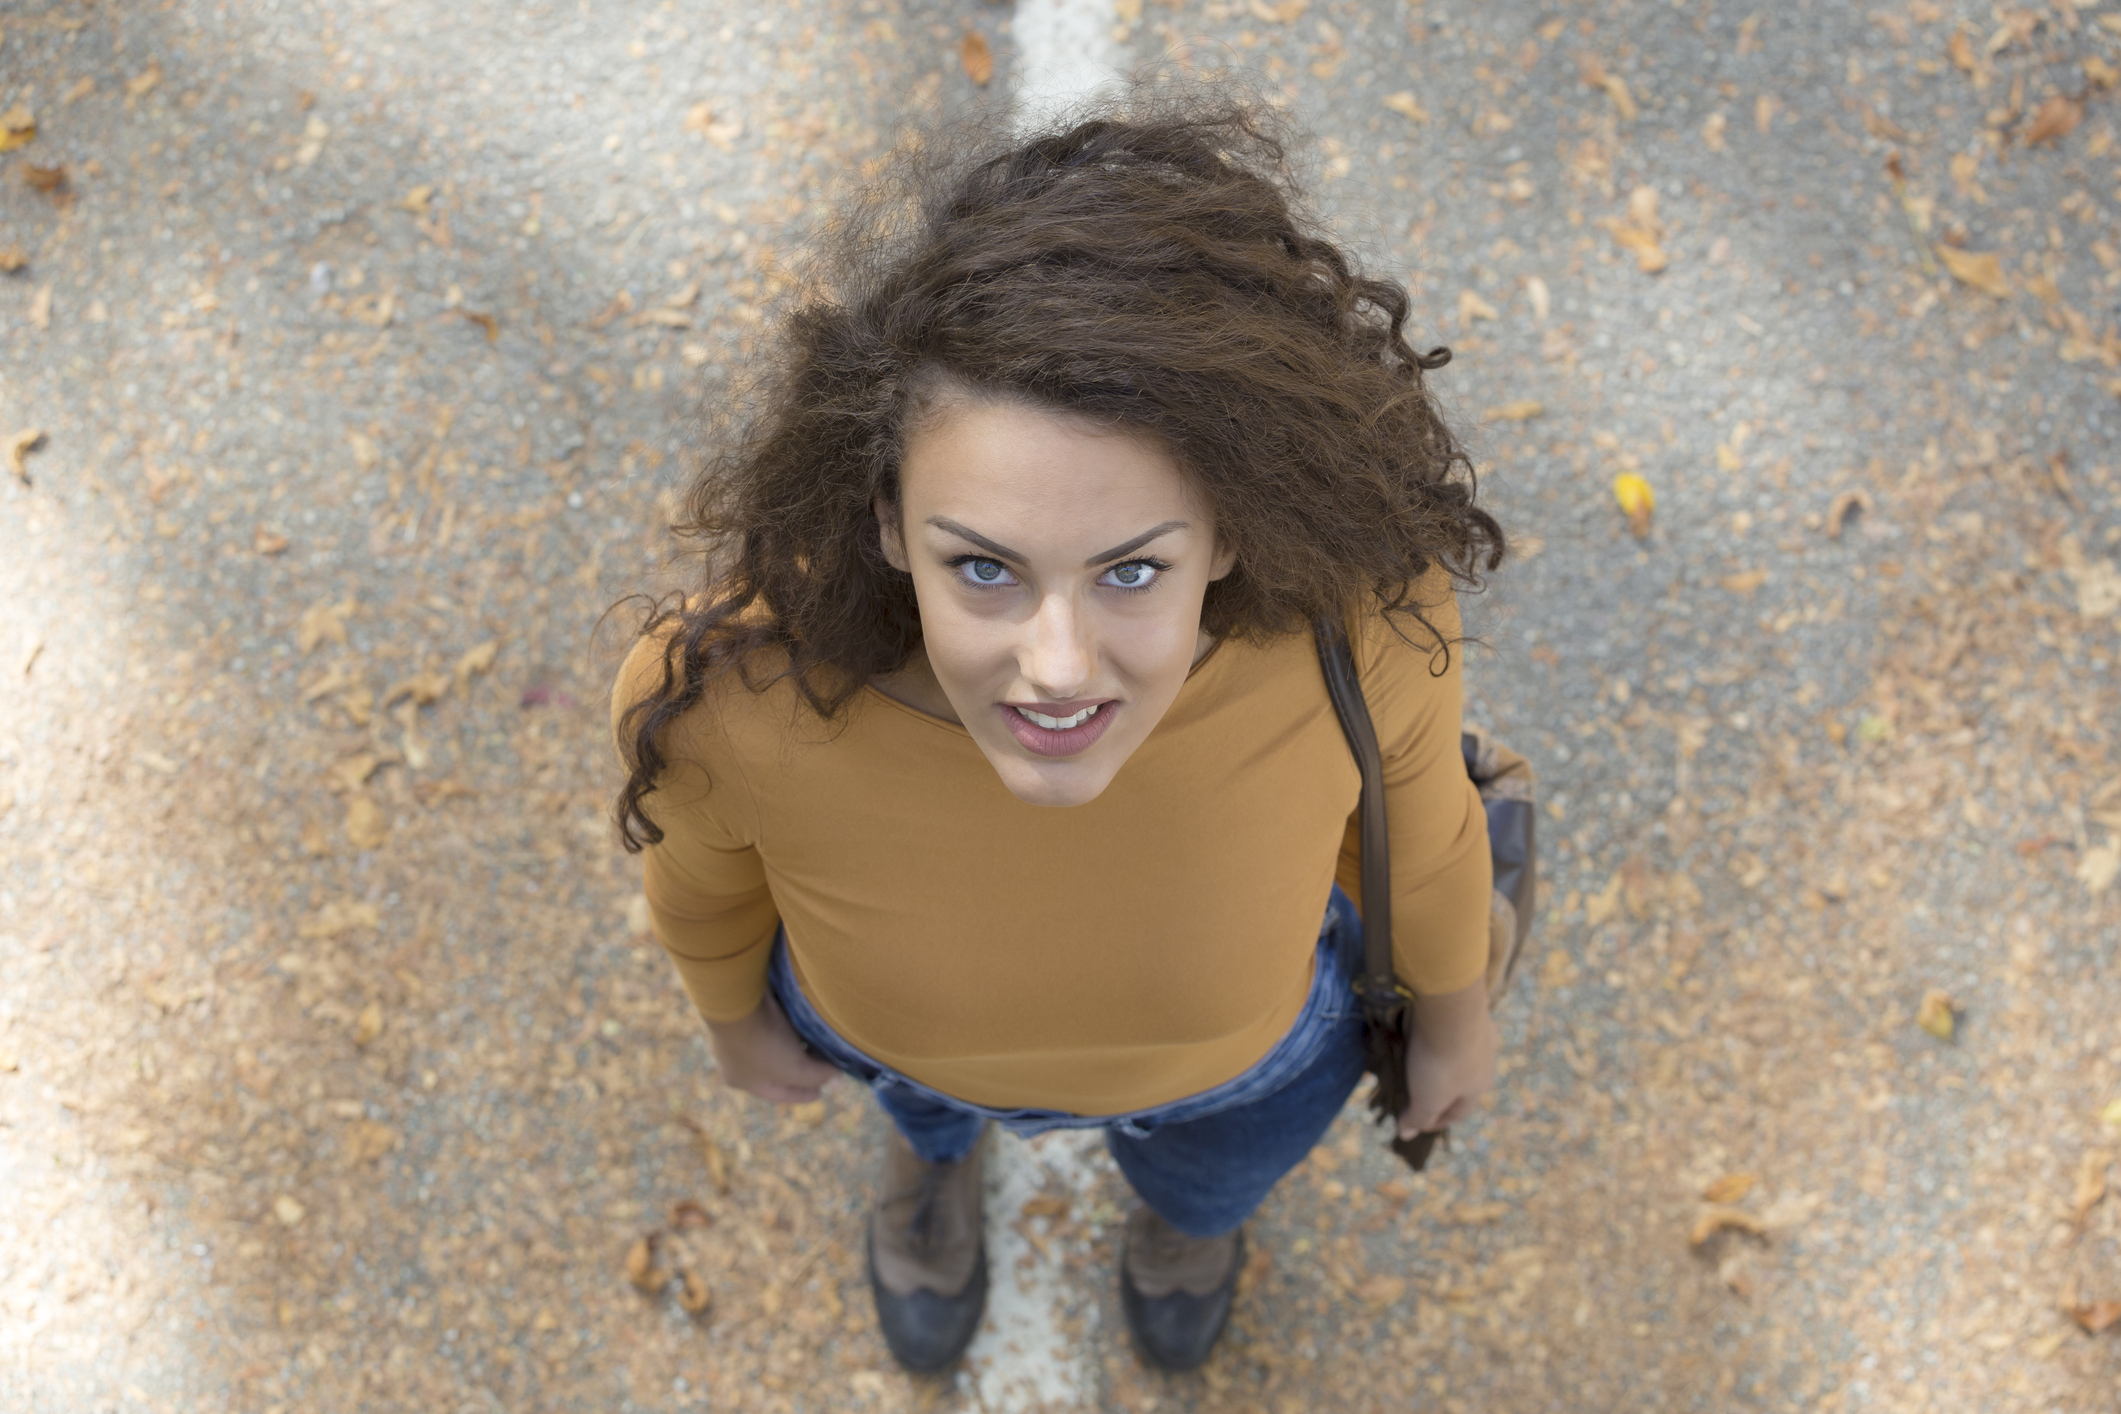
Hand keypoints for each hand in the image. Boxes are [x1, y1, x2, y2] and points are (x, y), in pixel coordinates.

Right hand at [705, 991, 840, 1103]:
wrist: (736, 1000)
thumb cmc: (762, 1044)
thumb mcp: (794, 1068)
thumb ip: (817, 1076)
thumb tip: (838, 1081)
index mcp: (742, 1080)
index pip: (778, 1093)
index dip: (802, 1094)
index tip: (819, 1094)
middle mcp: (737, 1058)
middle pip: (775, 1068)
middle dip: (798, 1069)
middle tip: (821, 1067)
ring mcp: (740, 1032)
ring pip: (773, 1043)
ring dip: (794, 1043)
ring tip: (817, 1042)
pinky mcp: (748, 1008)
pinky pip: (773, 1021)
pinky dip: (788, 1023)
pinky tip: (803, 1020)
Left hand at [1397, 982, 1496, 1138]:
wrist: (1452, 1008)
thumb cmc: (1440, 1061)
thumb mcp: (1427, 1097)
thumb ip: (1418, 1116)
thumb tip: (1406, 1134)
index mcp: (1478, 1087)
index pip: (1458, 1112)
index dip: (1437, 1120)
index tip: (1419, 1122)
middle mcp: (1485, 1062)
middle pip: (1463, 1083)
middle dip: (1444, 1090)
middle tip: (1422, 1091)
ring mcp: (1480, 1034)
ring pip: (1461, 1055)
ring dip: (1444, 1061)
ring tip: (1422, 1060)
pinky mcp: (1469, 1009)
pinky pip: (1454, 1028)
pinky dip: (1441, 1034)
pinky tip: (1428, 1030)